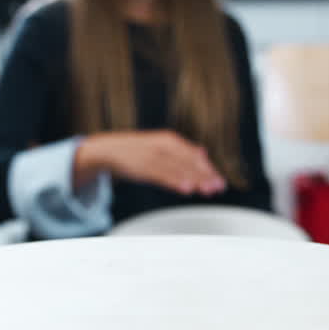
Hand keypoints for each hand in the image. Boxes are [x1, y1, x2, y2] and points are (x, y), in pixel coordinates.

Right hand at [78, 130, 226, 196]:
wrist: (109, 149)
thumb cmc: (137, 151)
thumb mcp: (161, 146)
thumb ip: (182, 151)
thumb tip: (203, 153)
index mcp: (170, 140)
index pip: (194, 156)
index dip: (208, 168)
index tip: (219, 180)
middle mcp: (163, 146)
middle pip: (189, 162)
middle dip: (205, 175)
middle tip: (218, 187)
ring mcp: (153, 156)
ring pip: (178, 169)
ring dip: (194, 180)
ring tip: (207, 189)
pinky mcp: (143, 167)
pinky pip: (163, 176)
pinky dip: (176, 182)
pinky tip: (187, 188)